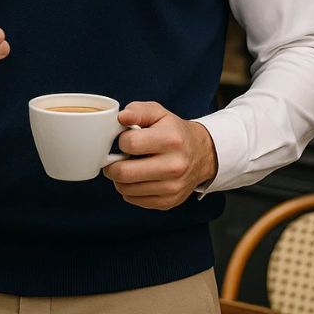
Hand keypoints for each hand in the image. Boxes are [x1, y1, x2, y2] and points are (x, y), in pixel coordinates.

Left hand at [103, 102, 217, 210]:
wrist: (201, 154)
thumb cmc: (174, 132)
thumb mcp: (158, 113)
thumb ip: (137, 110)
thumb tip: (121, 118)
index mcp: (170, 140)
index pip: (129, 144)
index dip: (121, 141)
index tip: (126, 140)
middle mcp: (174, 166)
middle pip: (124, 173)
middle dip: (112, 165)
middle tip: (116, 158)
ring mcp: (172, 187)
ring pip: (125, 189)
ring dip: (120, 178)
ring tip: (129, 167)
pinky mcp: (168, 202)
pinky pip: (133, 200)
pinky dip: (129, 189)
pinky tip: (138, 178)